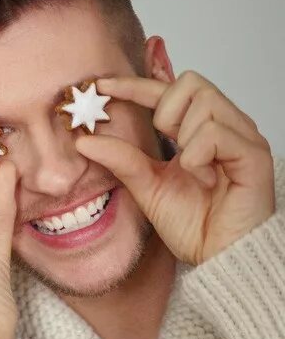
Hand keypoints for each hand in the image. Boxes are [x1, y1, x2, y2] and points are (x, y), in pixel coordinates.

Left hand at [78, 73, 274, 264]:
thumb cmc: (193, 224)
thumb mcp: (147, 187)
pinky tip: (203, 177)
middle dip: (165, 109)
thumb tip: (85, 141)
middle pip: (191, 83)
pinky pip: (216, 133)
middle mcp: (223, 126)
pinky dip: (198, 155)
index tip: (101, 85)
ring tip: (190, 170)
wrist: (219, 255)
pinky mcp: (253, 153)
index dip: (134, 84)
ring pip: (204, 102)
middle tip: (167, 143)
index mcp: (196, 131)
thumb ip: (122, 160)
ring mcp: (241, 137)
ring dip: (185, 135)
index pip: (167, 91)